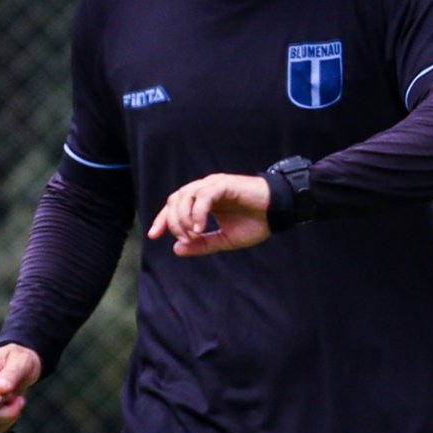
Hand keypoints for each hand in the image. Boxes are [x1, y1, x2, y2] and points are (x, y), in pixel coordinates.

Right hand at [0, 343, 41, 432]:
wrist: (23, 364)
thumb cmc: (18, 358)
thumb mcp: (19, 360)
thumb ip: (10, 373)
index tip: (6, 396)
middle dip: (2, 412)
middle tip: (18, 400)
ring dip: (8, 417)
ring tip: (19, 401)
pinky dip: (10, 421)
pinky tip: (17, 406)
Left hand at [147, 173, 270, 256]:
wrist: (278, 213)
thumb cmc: (256, 223)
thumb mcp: (225, 240)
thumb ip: (202, 244)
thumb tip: (176, 249)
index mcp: (203, 200)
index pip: (174, 206)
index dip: (162, 220)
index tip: (153, 236)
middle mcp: (205, 189)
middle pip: (175, 200)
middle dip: (172, 221)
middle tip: (184, 239)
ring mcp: (214, 184)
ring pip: (185, 195)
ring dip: (183, 217)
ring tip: (193, 234)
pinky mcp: (225, 184)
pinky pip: (203, 196)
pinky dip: (197, 212)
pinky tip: (200, 228)